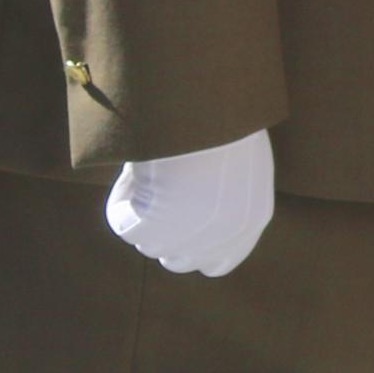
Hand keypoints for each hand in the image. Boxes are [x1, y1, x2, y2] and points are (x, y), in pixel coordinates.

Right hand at [105, 129, 277, 277]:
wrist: (203, 110)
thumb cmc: (223, 119)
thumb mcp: (239, 157)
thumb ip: (227, 191)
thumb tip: (194, 201)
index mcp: (251, 218)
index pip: (218, 262)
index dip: (196, 246)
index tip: (179, 219)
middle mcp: (222, 238)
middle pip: (178, 261)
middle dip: (164, 234)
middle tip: (157, 193)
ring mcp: (185, 240)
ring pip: (149, 243)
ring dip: (142, 212)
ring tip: (150, 170)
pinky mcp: (151, 231)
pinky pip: (123, 224)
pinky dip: (121, 200)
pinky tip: (135, 172)